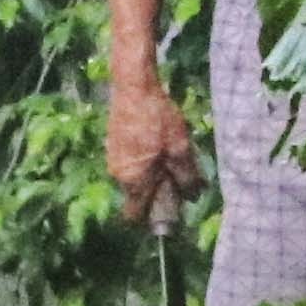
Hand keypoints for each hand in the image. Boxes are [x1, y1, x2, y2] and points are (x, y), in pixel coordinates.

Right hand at [106, 80, 201, 223]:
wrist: (134, 87)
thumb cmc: (158, 119)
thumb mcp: (180, 149)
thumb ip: (186, 177)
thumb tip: (192, 198)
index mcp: (134, 181)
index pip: (134, 216)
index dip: (151, 217)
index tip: (169, 209)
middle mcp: (119, 175)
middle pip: (137, 196)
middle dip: (156, 192)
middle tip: (178, 176)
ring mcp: (113, 159)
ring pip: (135, 179)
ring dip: (151, 175)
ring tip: (170, 156)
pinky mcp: (113, 146)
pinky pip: (131, 164)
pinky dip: (144, 162)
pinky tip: (157, 143)